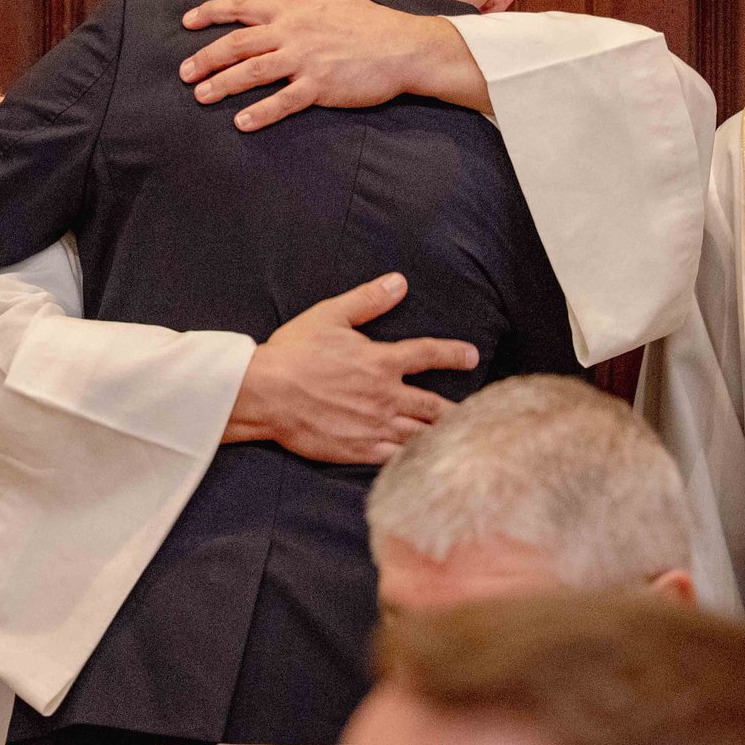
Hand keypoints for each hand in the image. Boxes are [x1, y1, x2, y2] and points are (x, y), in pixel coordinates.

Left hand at [179, 0, 484, 130]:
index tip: (186, 22)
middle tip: (184, 72)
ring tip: (200, 96)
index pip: (242, 7)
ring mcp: (305, 60)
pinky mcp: (320, 87)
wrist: (404, 47)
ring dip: (223, 84)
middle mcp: (293, 33)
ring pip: (253, 71)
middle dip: (206, 57)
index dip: (210, 12)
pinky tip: (241, 122)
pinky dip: (260, 112)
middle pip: (238, 43)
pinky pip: (283, 101)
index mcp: (294, 10)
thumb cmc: (371, 21)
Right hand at [225, 273, 478, 464]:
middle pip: (434, 406)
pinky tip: (426, 462)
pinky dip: (416, 459)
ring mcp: (375, 427)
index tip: (472, 357)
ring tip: (462, 440)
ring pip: (421, 435)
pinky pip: (397, 458)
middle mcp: (385, 397)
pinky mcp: (360, 450)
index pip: (428, 355)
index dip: (453, 354)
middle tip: (478, 413)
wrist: (266, 393)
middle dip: (458, 409)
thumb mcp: (331, 316)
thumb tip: (399, 282)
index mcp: (381, 362)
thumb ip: (368, 300)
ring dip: (442, 436)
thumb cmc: (294, 352)